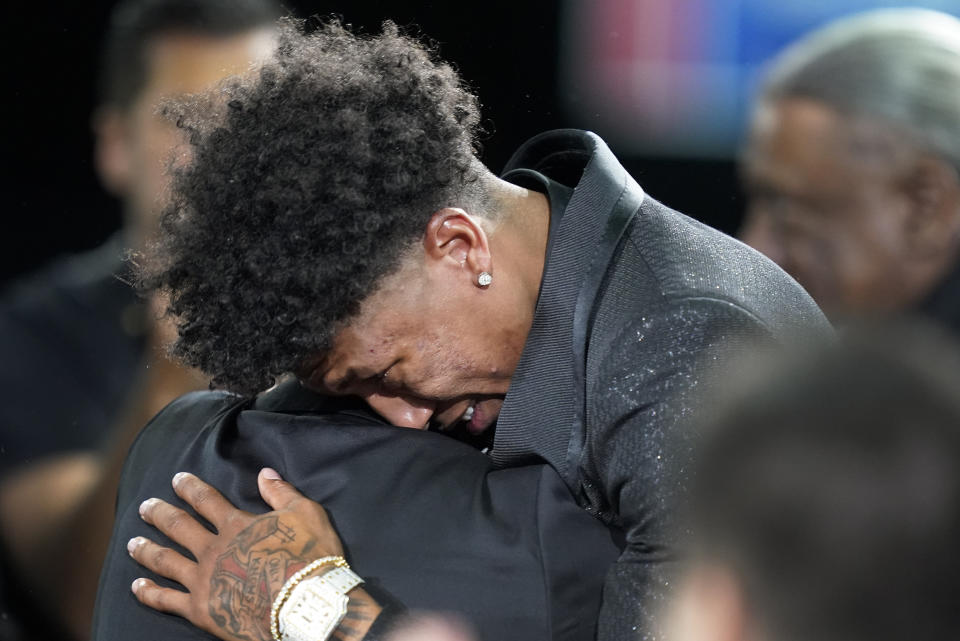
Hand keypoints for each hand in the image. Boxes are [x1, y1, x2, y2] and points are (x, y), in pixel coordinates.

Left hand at [129, 468, 380, 640]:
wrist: (305, 606)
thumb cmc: (310, 558)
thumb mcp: (305, 514)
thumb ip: (281, 492)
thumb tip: (264, 473)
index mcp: (236, 525)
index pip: (206, 500)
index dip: (190, 487)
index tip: (176, 478)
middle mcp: (213, 550)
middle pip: (179, 527)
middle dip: (160, 514)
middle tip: (145, 506)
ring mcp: (202, 580)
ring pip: (165, 561)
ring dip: (147, 549)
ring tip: (132, 543)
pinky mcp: (199, 609)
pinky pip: (166, 600)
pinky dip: (148, 592)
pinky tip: (136, 585)